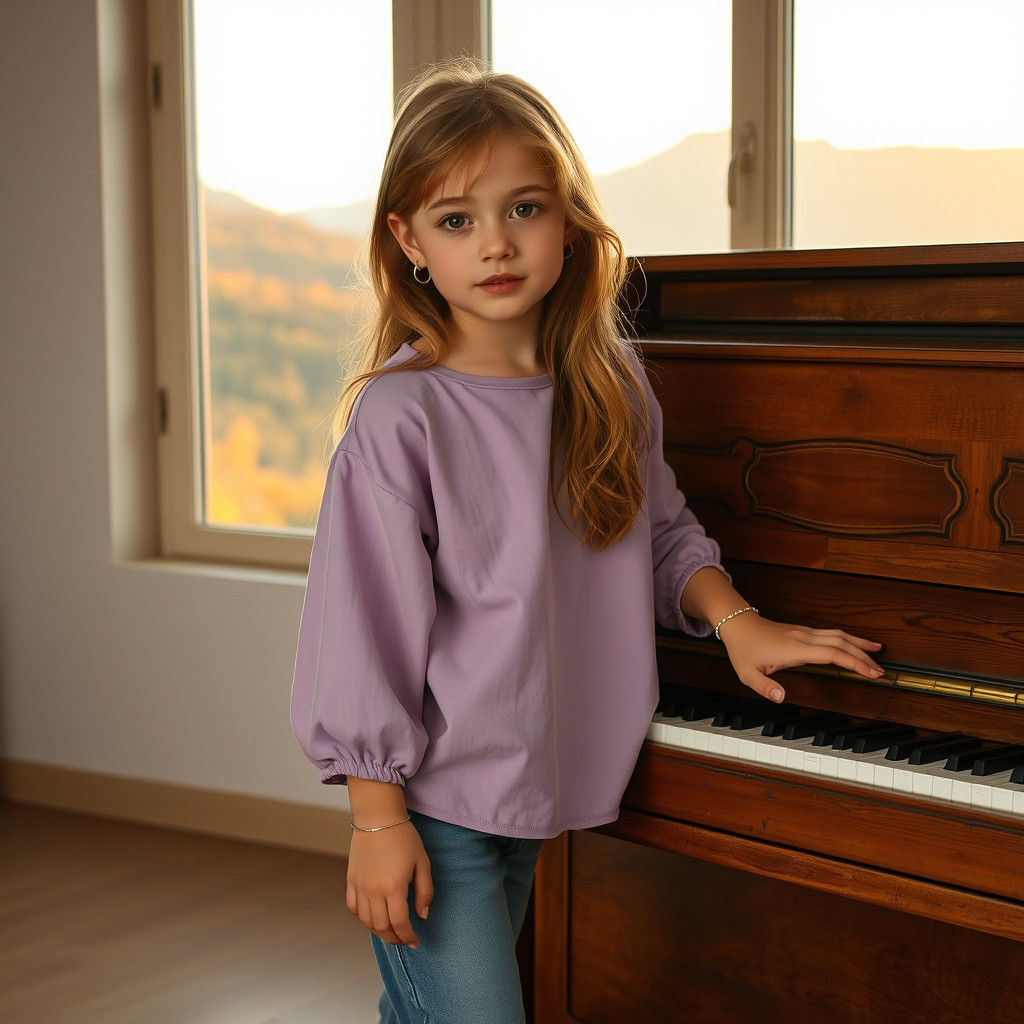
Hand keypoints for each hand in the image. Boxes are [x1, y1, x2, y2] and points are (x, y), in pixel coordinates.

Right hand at [346, 821, 433, 948]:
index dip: (408, 936)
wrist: (377, 817)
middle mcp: (373, 890)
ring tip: (390, 931)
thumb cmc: (404, 837)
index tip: (415, 942)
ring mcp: (359, 886)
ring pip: (366, 921)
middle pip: (381, 927)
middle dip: (394, 938)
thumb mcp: (422, 862)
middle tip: (404, 939)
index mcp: (393, 887)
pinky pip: (353, 908)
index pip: (400, 923)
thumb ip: (425, 891)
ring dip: (378, 931)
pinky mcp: (351, 880)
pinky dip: (362, 918)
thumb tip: (422, 915)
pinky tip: (373, 917)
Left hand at [718, 612, 883, 702]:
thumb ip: (764, 687)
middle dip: (863, 657)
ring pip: (838, 635)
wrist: (737, 624)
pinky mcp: (803, 632)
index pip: (831, 654)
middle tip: (881, 671)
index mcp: (793, 649)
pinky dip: (847, 639)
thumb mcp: (747, 673)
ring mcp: (804, 632)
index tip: (871, 672)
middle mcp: (803, 638)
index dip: (854, 662)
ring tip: (878, 652)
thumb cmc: (743, 648)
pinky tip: (855, 643)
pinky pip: (830, 634)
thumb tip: (781, 698)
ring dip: (859, 644)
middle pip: (841, 643)